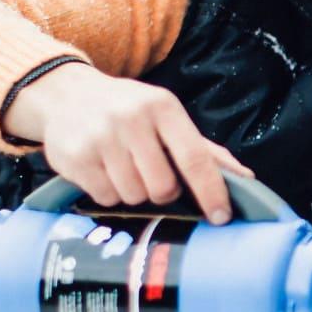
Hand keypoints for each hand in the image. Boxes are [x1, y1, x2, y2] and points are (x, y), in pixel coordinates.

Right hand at [1, 61, 251, 220]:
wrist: (67, 94)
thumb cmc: (129, 111)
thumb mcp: (166, 118)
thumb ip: (204, 150)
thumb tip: (244, 178)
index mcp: (163, 107)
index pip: (195, 158)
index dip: (211, 192)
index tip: (221, 217)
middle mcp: (132, 119)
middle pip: (163, 187)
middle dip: (162, 192)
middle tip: (152, 177)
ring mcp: (101, 137)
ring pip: (133, 195)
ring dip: (133, 192)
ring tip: (124, 169)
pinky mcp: (75, 156)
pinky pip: (105, 197)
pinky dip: (109, 193)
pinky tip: (103, 170)